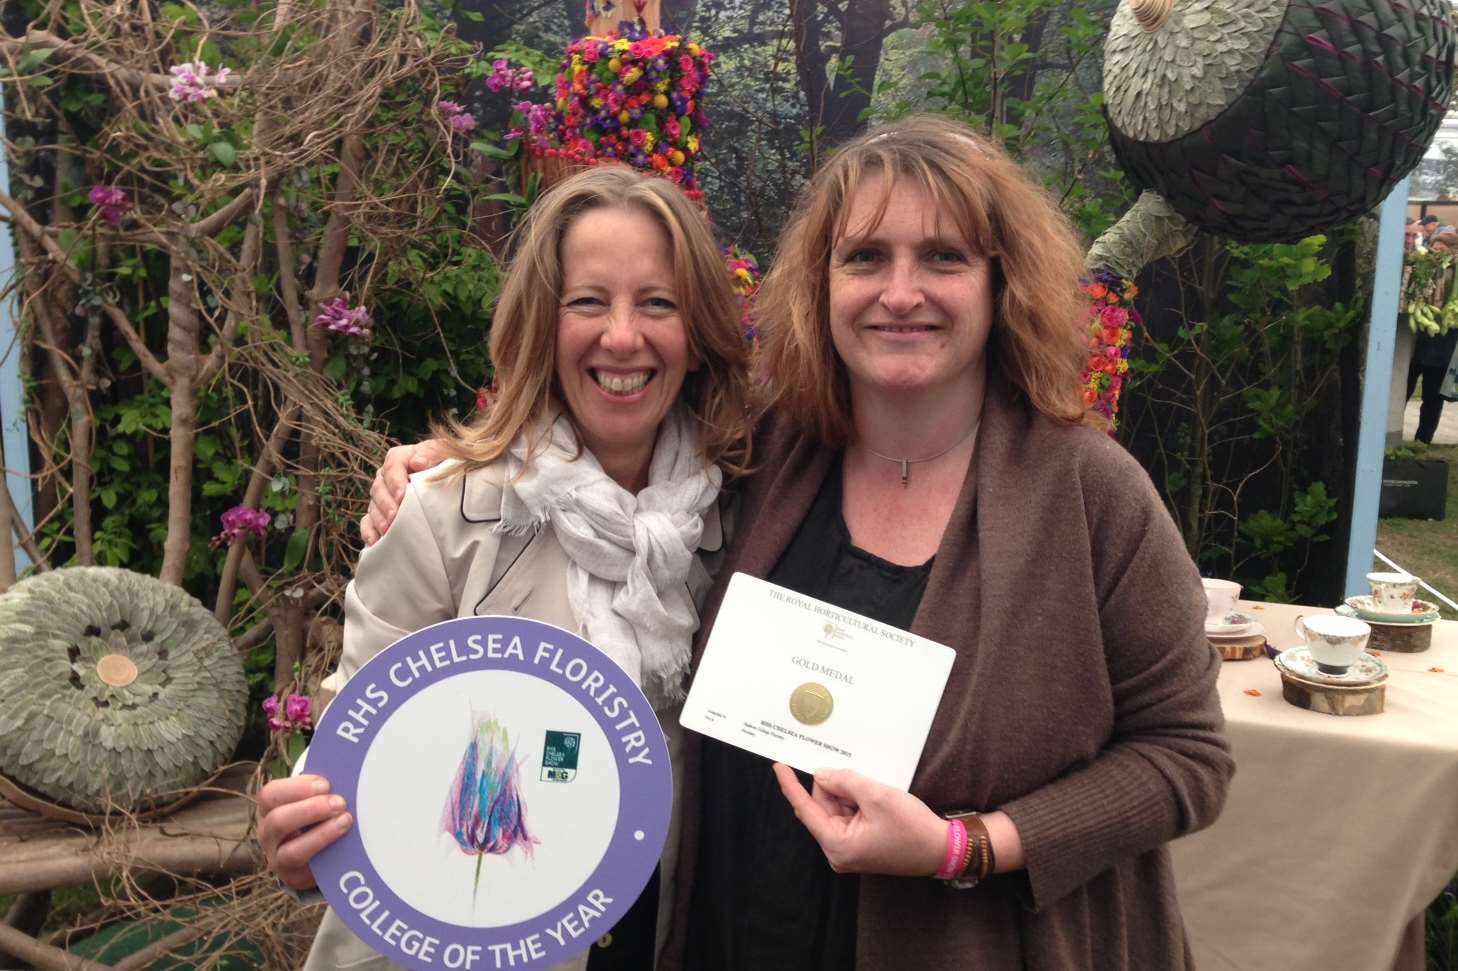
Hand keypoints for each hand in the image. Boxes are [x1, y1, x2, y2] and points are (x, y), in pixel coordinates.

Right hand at [257, 774, 352, 890]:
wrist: (309, 849)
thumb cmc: (313, 812)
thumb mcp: (310, 797)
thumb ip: (321, 788)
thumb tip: (347, 773)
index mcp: (269, 807)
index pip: (270, 795)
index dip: (297, 788)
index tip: (326, 784)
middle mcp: (268, 834)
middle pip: (278, 821)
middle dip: (310, 810)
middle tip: (339, 803)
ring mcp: (278, 858)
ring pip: (291, 852)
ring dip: (321, 835)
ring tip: (345, 821)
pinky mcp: (294, 877)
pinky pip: (308, 872)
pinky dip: (328, 856)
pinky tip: (346, 845)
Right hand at [360, 440, 447, 544]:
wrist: (453, 483)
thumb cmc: (449, 465)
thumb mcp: (445, 454)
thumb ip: (433, 453)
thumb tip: (417, 462)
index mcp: (403, 458)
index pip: (393, 464)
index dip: (395, 480)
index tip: (402, 496)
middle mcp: (389, 476)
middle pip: (379, 486)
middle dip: (386, 503)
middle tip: (394, 516)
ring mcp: (384, 495)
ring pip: (373, 505)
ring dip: (379, 518)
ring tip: (387, 530)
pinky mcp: (382, 513)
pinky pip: (368, 522)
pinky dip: (369, 531)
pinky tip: (375, 541)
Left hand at [772, 763, 946, 876]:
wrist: (942, 850)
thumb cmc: (912, 828)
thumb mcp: (876, 796)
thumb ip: (844, 782)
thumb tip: (821, 774)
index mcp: (837, 845)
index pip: (805, 809)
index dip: (791, 786)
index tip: (777, 766)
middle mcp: (838, 851)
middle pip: (821, 806)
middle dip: (834, 786)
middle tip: (856, 774)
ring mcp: (848, 849)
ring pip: (835, 808)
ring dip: (848, 793)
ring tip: (874, 791)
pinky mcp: (859, 844)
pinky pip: (847, 814)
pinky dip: (855, 800)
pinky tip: (872, 795)